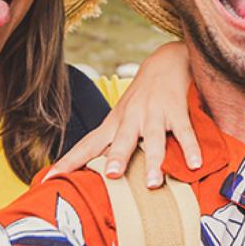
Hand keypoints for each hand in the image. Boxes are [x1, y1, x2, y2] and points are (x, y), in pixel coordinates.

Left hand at [46, 42, 200, 187]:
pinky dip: (190, 148)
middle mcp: (130, 118)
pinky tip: (195, 164)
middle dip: (116, 158)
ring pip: (152, 138)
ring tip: (153, 183)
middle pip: (121, 140)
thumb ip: (108, 146)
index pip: (87, 145)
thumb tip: (95, 177)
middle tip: (112, 177)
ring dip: (153, 160)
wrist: (165, 62)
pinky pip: (184, 132)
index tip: (49, 179)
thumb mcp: (120, 120)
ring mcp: (153, 114)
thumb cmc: (140, 99)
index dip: (69, 162)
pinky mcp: (176, 111)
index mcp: (113, 124)